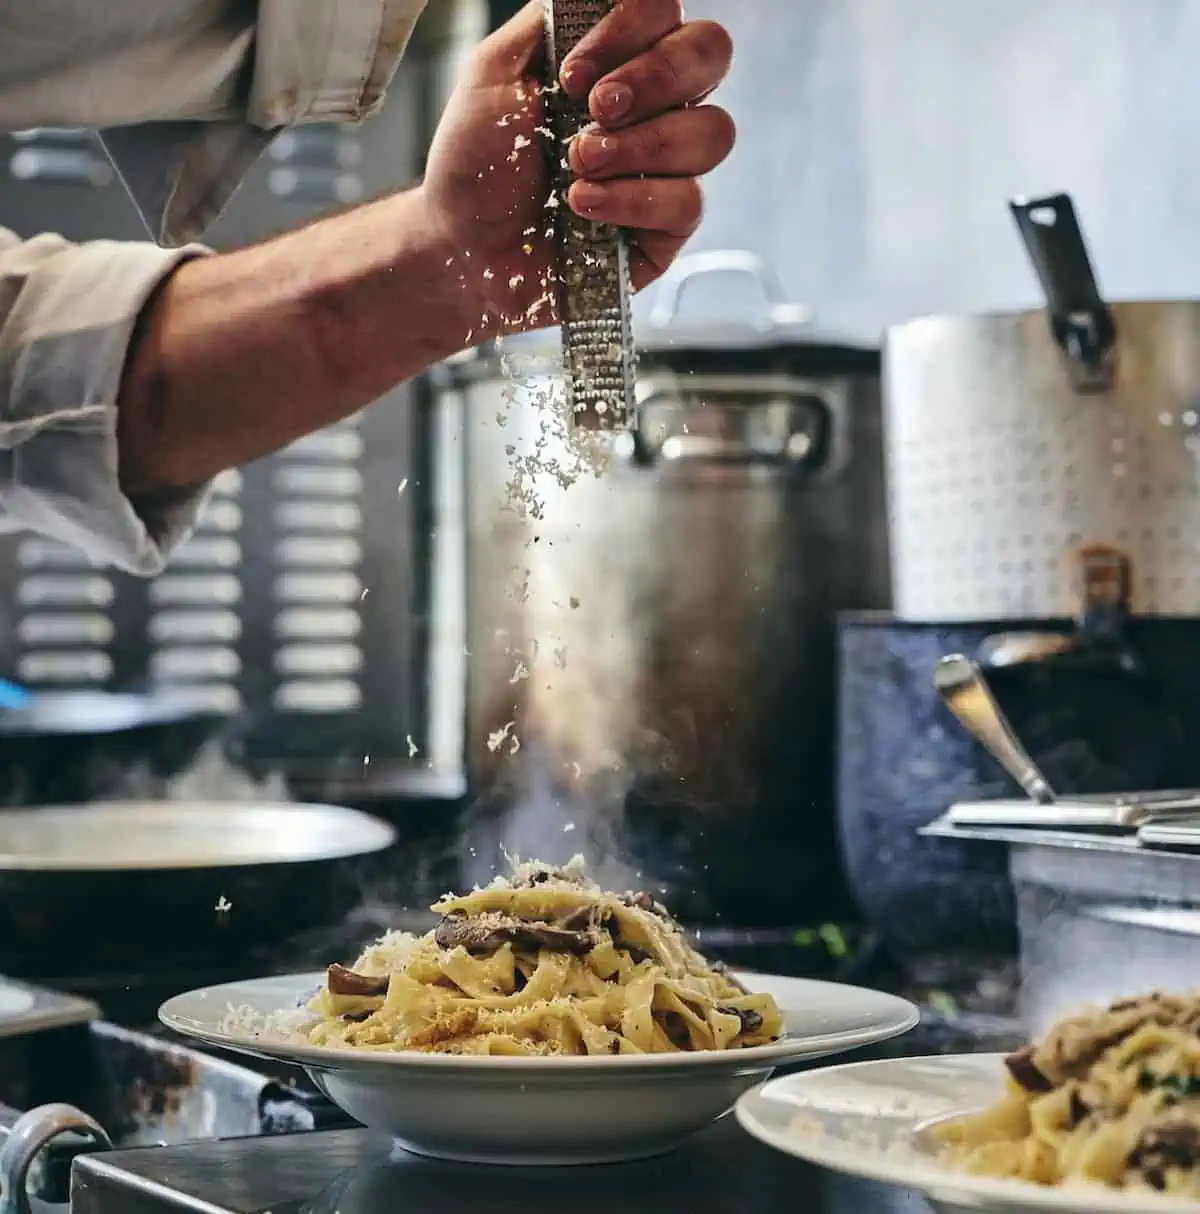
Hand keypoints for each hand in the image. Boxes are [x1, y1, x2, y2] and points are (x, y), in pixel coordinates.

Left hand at [420, 0, 733, 338]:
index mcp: (619, 60)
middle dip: (654, 77)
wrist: (463, 247)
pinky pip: (687, 202)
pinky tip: (584, 205)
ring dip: (640, 144)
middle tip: (594, 110)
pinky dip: (631, 200)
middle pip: (710, 55)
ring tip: (577, 165)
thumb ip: (550, 21)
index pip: (665, 12)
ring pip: (711, 132)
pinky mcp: (668, 231)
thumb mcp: (494, 73)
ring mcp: (668, 169)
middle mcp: (655, 107)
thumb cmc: (477, 164)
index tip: (573, 74)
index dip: (631, 29)